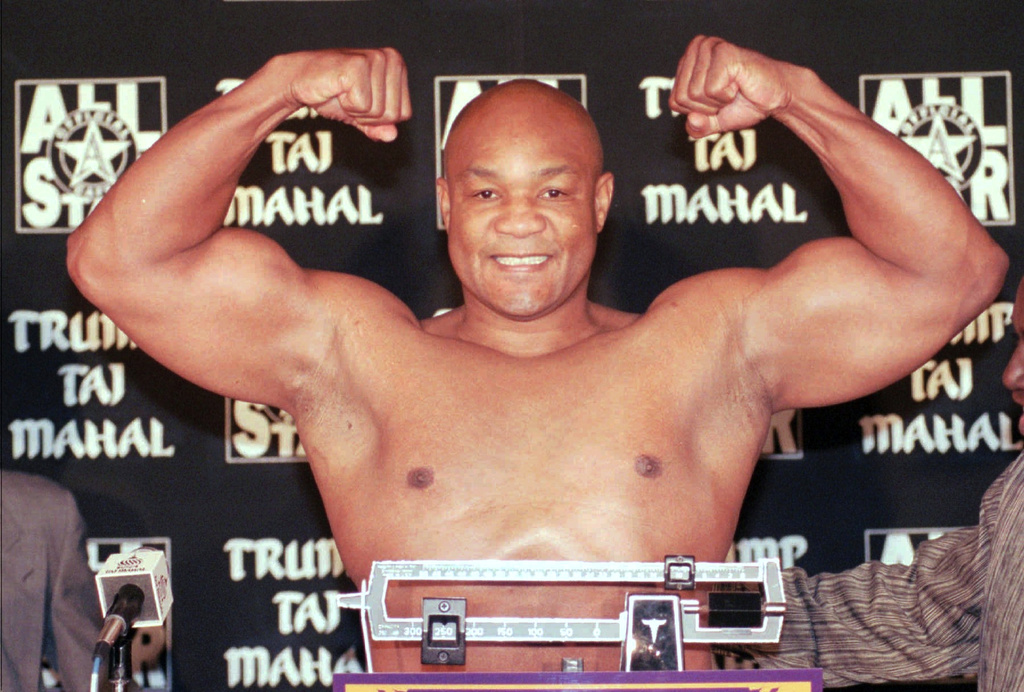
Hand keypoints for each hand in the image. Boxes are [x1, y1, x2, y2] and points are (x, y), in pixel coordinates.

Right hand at [285, 48, 410, 141]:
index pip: (404, 114)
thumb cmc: (333, 94)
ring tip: (343, 92)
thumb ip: (378, 127)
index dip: (380, 119)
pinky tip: (337, 89)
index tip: (361, 103)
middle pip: (393, 115)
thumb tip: (392, 136)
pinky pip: (362, 105)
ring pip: (378, 111)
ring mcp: (375, 59)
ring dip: (356, 110)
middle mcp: (391, 58)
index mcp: (398, 66)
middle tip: (349, 98)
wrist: (300, 81)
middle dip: (368, 117)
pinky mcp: (357, 65)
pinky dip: (347, 105)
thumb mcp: (362, 115)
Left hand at [669, 36, 793, 137]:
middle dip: (706, 108)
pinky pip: (711, 89)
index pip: (674, 101)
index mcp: (689, 61)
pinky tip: (739, 84)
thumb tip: (692, 121)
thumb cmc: (746, 103)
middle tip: (726, 96)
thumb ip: (697, 126)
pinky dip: (727, 95)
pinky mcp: (724, 52)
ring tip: (733, 89)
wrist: (777, 97)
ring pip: (694, 93)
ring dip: (717, 101)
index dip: (697, 112)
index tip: (717, 102)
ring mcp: (710, 47)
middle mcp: (697, 49)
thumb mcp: (714, 121)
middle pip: (682, 98)